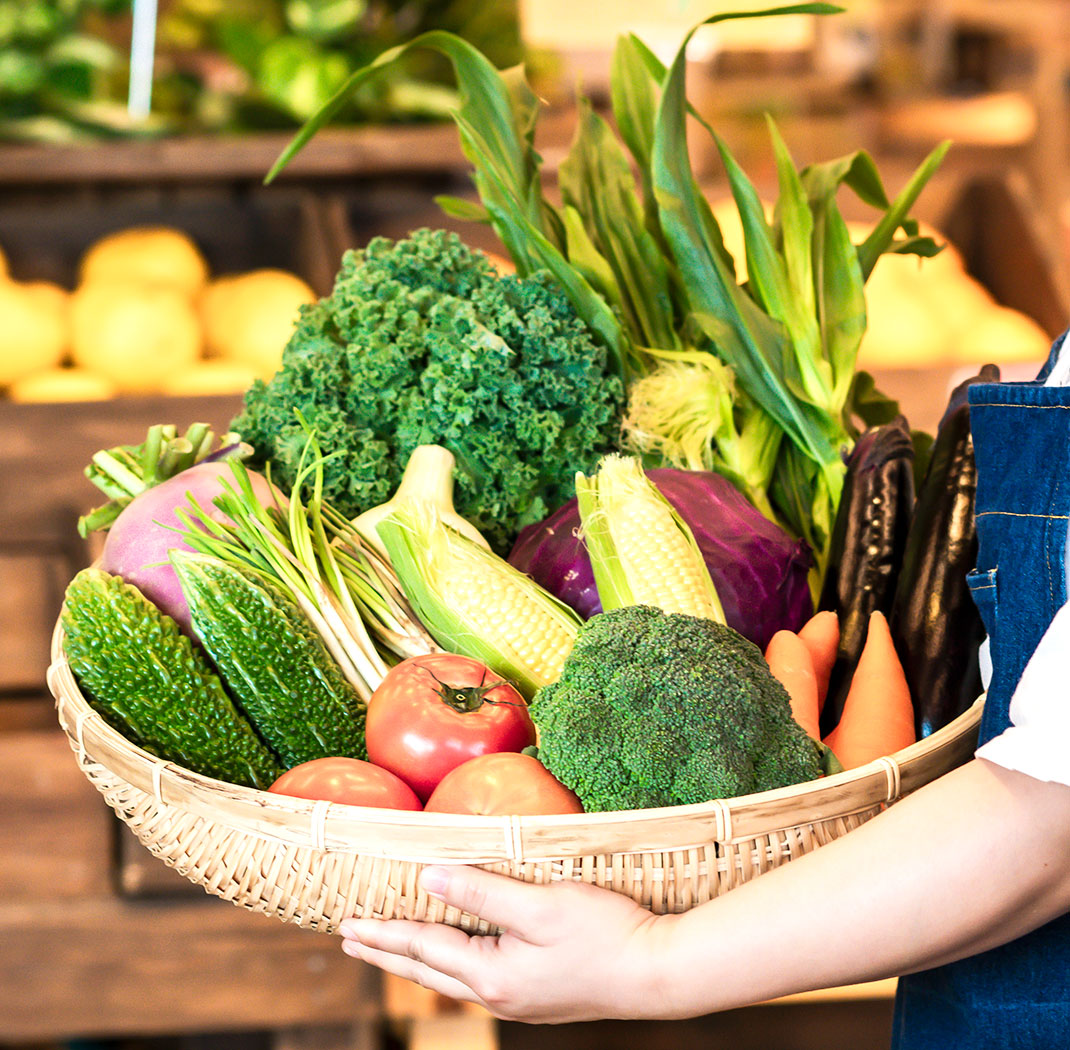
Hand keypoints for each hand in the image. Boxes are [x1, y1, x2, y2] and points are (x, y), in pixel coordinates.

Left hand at [338, 865, 675, 1022]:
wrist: (659, 972)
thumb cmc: (605, 932)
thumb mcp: (540, 904)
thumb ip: (481, 891)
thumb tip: (428, 879)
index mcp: (492, 974)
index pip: (423, 949)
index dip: (384, 933)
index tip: (347, 924)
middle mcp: (499, 995)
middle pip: (428, 971)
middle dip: (388, 952)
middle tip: (351, 940)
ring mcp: (520, 1000)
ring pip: (451, 979)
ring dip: (416, 961)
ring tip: (392, 949)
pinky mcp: (539, 995)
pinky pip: (476, 979)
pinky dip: (449, 964)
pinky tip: (456, 959)